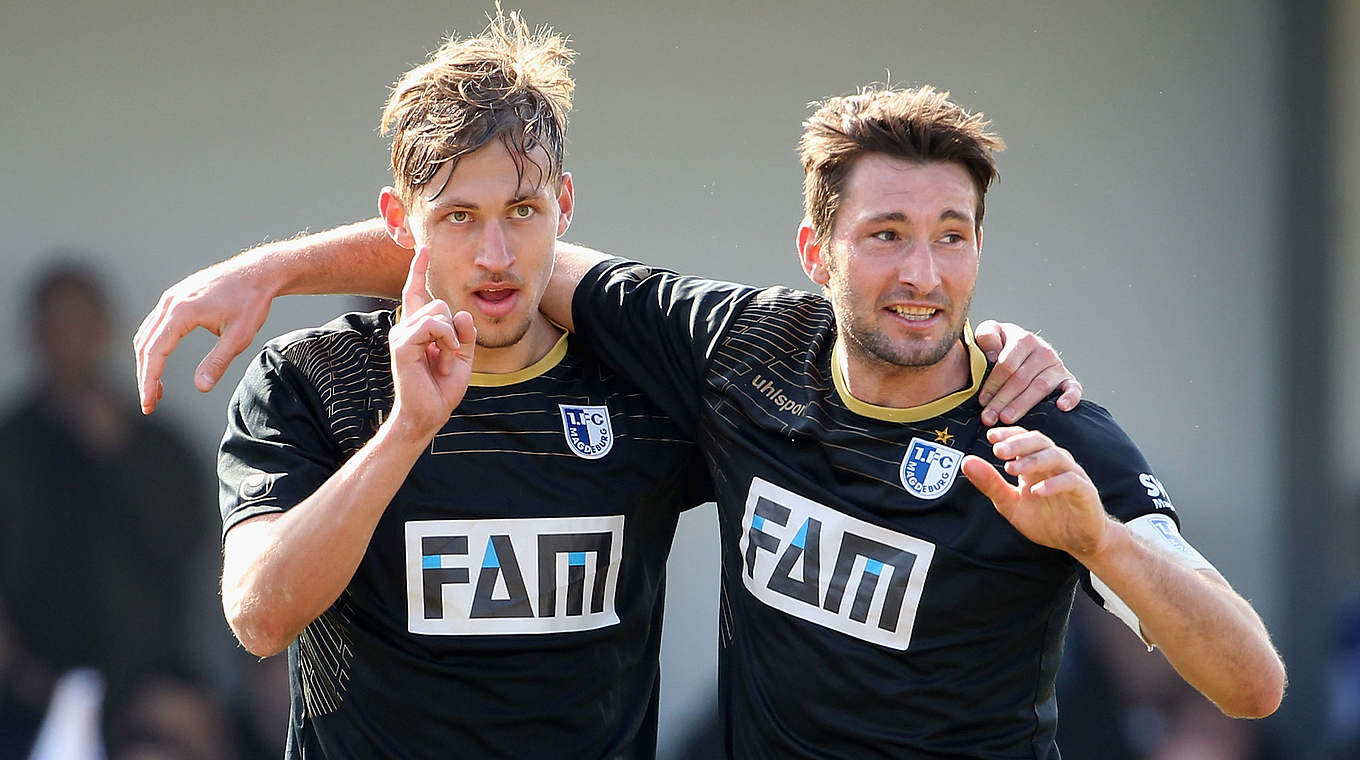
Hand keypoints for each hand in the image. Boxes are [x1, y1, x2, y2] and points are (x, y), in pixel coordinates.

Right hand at [133, 257, 273, 413]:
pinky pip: (155, 325)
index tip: (148, 404)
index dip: (149, 381)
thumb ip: (218, 361)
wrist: (259, 272)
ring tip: (157, 390)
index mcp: (182, 312)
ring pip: (146, 335)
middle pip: (145, 345)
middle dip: (145, 377)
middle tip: (150, 404)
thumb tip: (201, 387)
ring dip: (147, 363)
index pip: (155, 352)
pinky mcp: (176, 297)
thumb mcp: (240, 336)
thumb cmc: (252, 302)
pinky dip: (153, 347)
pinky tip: (161, 362)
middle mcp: (170, 302)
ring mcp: (171, 297)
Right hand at [387, 246, 475, 439]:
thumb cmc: (441, 388)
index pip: (416, 292)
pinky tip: (443, 361)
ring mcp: (402, 334)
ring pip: (439, 312)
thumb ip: (465, 333)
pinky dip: (447, 342)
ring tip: (444, 364)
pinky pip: (433, 325)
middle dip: (455, 330)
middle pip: (439, 302)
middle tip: (449, 359)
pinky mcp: (402, 343)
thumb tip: (461, 314)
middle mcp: (406, 327)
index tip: (422, 249)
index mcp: (418, 329)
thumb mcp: (463, 357)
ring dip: (452, 341)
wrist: (428, 414)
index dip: (418, 270)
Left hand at [961, 426, 1111, 559]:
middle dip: (1018, 443)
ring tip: (1011, 468)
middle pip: (1039, 441)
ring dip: (1032, 461)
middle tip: (998, 450)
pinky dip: (1054, 484)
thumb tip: (966, 462)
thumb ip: (991, 484)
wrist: (1077, 541)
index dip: (1009, 435)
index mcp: (1036, 463)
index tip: (991, 437)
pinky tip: (1037, 491)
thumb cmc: (1046, 519)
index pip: (1024, 438)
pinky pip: (1072, 482)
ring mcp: (1071, 476)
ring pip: (1055, 457)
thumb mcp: (1011, 504)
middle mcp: (1055, 464)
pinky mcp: (1084, 492)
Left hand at [973, 320, 1081, 425]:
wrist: (1023, 347)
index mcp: (1024, 339)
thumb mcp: (991, 333)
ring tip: (1007, 418)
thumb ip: (987, 336)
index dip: (993, 384)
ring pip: (1040, 387)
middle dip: (1003, 400)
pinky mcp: (1068, 380)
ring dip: (1022, 405)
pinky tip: (1061, 407)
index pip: (1007, 365)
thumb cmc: (1002, 344)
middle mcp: (1043, 351)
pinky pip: (1073, 389)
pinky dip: (1070, 397)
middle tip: (989, 418)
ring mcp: (1057, 366)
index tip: (982, 401)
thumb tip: (993, 354)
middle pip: (1021, 379)